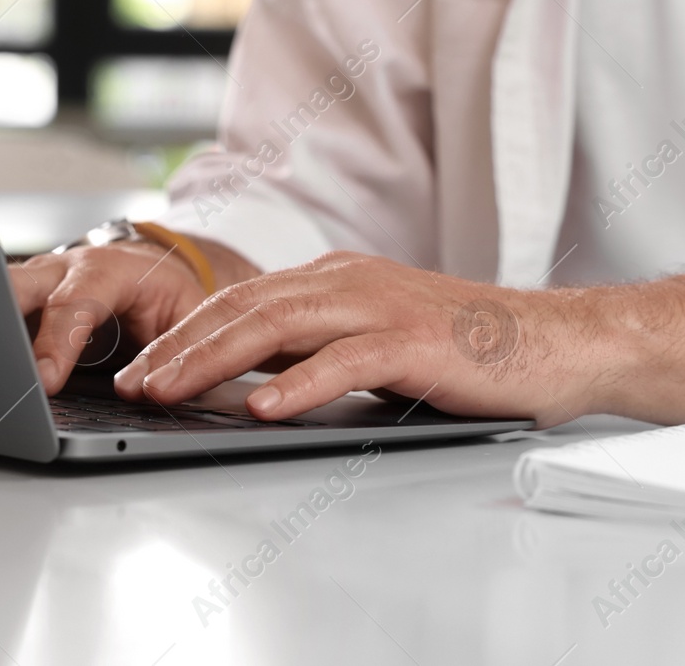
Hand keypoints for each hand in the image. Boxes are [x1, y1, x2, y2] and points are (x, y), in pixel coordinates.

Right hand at [8, 235, 259, 393]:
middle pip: (13, 286)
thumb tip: (142, 389)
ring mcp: (30, 287)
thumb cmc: (164, 294)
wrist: (148, 270)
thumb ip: (170, 351)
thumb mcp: (186, 318)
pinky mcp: (14, 308)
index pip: (75, 303)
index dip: (58, 342)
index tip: (46, 381)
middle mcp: (59, 272)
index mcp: (105, 270)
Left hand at [113, 251, 610, 424]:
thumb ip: (315, 347)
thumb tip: (248, 377)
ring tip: (169, 390)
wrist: (552, 341)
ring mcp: (380, 307)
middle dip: (178, 348)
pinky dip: (297, 383)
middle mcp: (348, 282)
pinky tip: (261, 406)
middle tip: (132, 383)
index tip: (140, 369)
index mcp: (334, 279)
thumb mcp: (373, 339)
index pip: (239, 302)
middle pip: (243, 308)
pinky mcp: (413, 341)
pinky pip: (344, 360)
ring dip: (213, 360)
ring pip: (277, 326)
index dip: (182, 335)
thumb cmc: (465, 347)